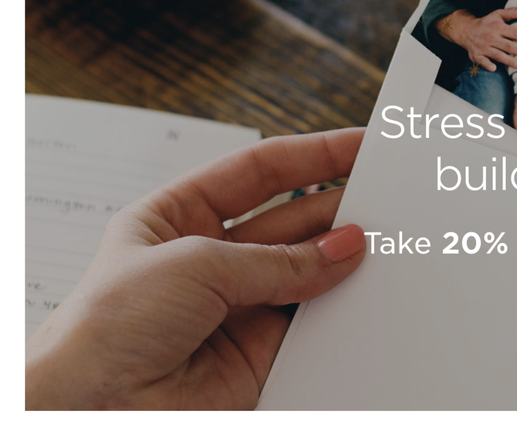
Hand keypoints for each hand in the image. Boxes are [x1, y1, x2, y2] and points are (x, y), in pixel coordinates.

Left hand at [25, 128, 367, 408]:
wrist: (93, 410)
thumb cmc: (106, 328)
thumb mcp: (196, 264)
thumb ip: (279, 259)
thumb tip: (343, 248)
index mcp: (175, 217)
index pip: (259, 172)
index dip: (312, 155)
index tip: (360, 146)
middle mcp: (207, 259)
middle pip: (289, 220)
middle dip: (336, 208)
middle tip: (384, 199)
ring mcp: (234, 306)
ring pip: (306, 271)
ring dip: (341, 259)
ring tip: (382, 242)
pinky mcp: (256, 354)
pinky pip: (310, 323)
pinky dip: (338, 310)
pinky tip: (361, 292)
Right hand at [439, 7, 516, 71]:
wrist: (466, 30)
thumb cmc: (486, 23)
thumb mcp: (497, 15)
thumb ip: (510, 13)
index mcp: (498, 27)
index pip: (515, 33)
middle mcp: (491, 37)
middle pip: (509, 46)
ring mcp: (483, 47)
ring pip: (498, 55)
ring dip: (509, 61)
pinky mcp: (476, 55)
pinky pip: (482, 61)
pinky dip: (487, 64)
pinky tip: (494, 68)